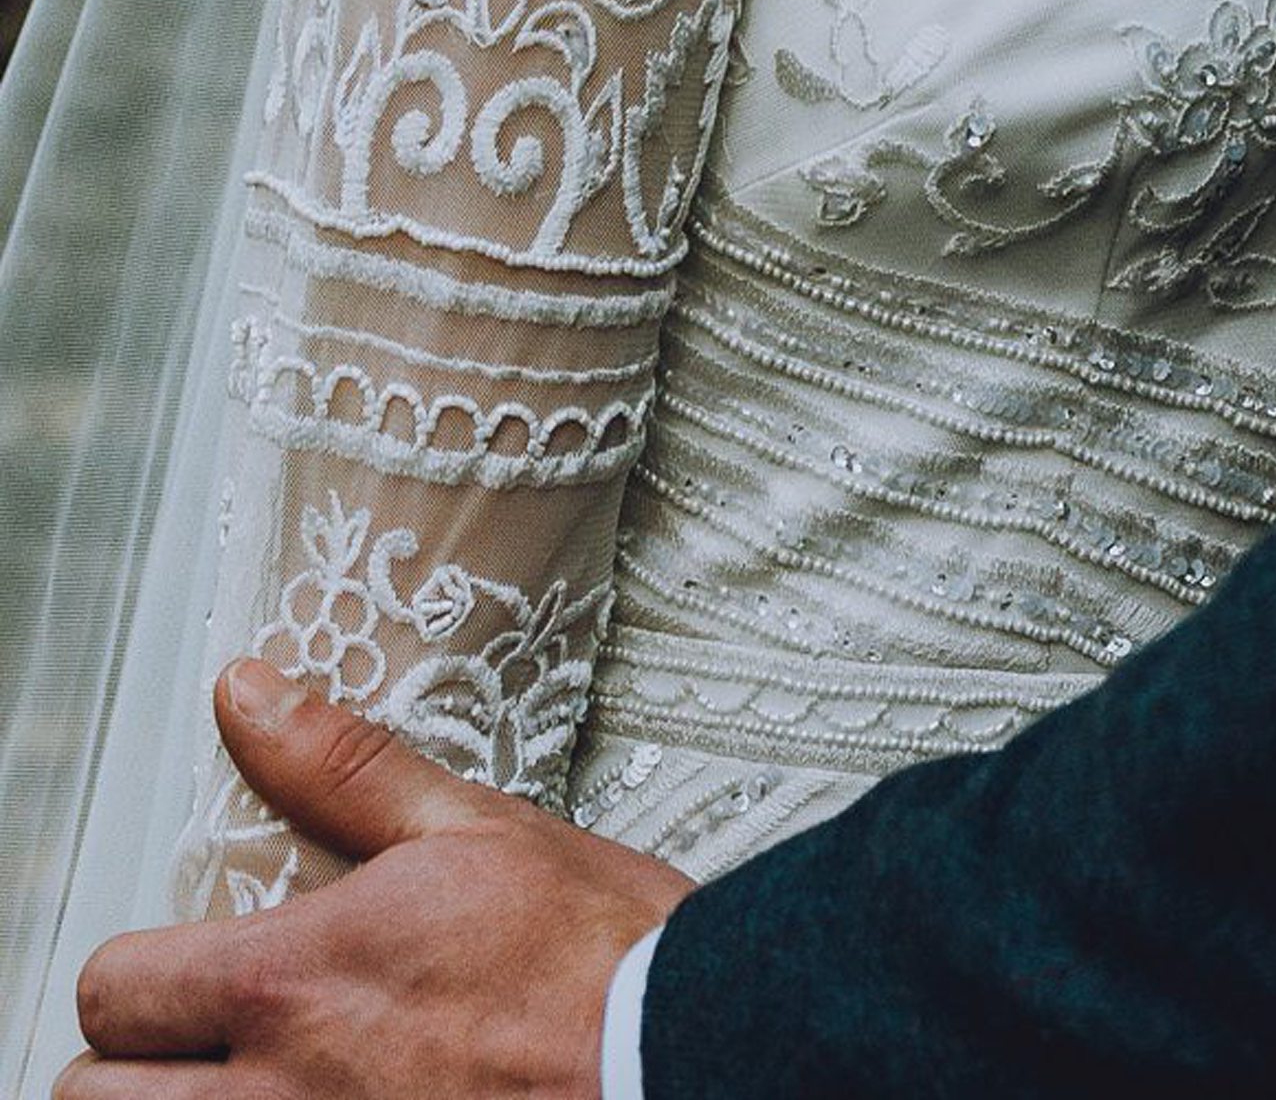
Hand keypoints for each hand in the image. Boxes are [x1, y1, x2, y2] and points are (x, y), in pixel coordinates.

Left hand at [59, 656, 689, 1096]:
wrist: (679, 1060)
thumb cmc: (595, 959)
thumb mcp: (473, 828)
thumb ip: (343, 769)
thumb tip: (250, 697)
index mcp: (293, 981)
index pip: (114, 991)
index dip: (133, 975)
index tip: (176, 968)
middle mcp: (277, 1093)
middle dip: (128, 1069)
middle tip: (188, 1043)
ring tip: (240, 1083)